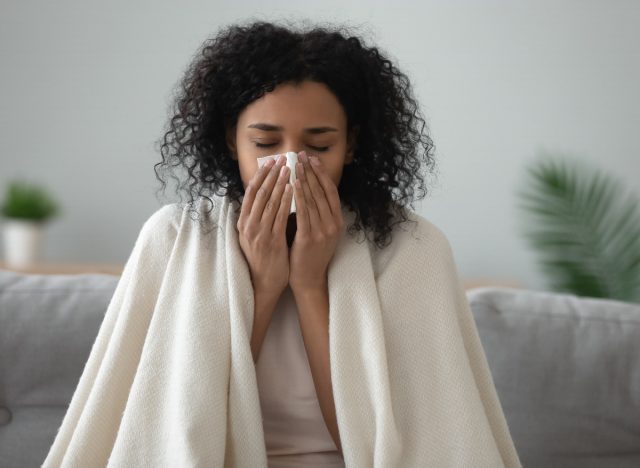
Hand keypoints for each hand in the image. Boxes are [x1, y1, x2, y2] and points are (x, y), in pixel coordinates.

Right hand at [237, 154, 292, 296]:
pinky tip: (293, 189)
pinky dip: (286, 200)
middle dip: (271, 174)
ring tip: (289, 168)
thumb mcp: (255, 235)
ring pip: (269, 201)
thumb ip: (259, 217)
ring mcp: (258, 233)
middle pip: (259, 193)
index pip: (251, 192)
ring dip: (279, 182)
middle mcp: (248, 225)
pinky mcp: (270, 241)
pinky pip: (279, 216)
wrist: (263, 284)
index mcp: (243, 222)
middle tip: (282, 158)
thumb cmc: (263, 259)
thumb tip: (268, 196)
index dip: (261, 175)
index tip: (270, 161)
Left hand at [289, 151, 344, 293]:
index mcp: (337, 221)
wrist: (308, 278)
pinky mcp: (310, 238)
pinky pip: (304, 212)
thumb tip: (305, 186)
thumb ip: (315, 212)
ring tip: (295, 165)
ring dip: (304, 179)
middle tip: (301, 155)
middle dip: (311, 172)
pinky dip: (299, 196)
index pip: (330, 191)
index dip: (321, 173)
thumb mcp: (319, 230)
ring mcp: (323, 231)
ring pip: (313, 199)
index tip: (312, 159)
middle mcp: (333, 224)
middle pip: (322, 191)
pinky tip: (292, 184)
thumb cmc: (309, 253)